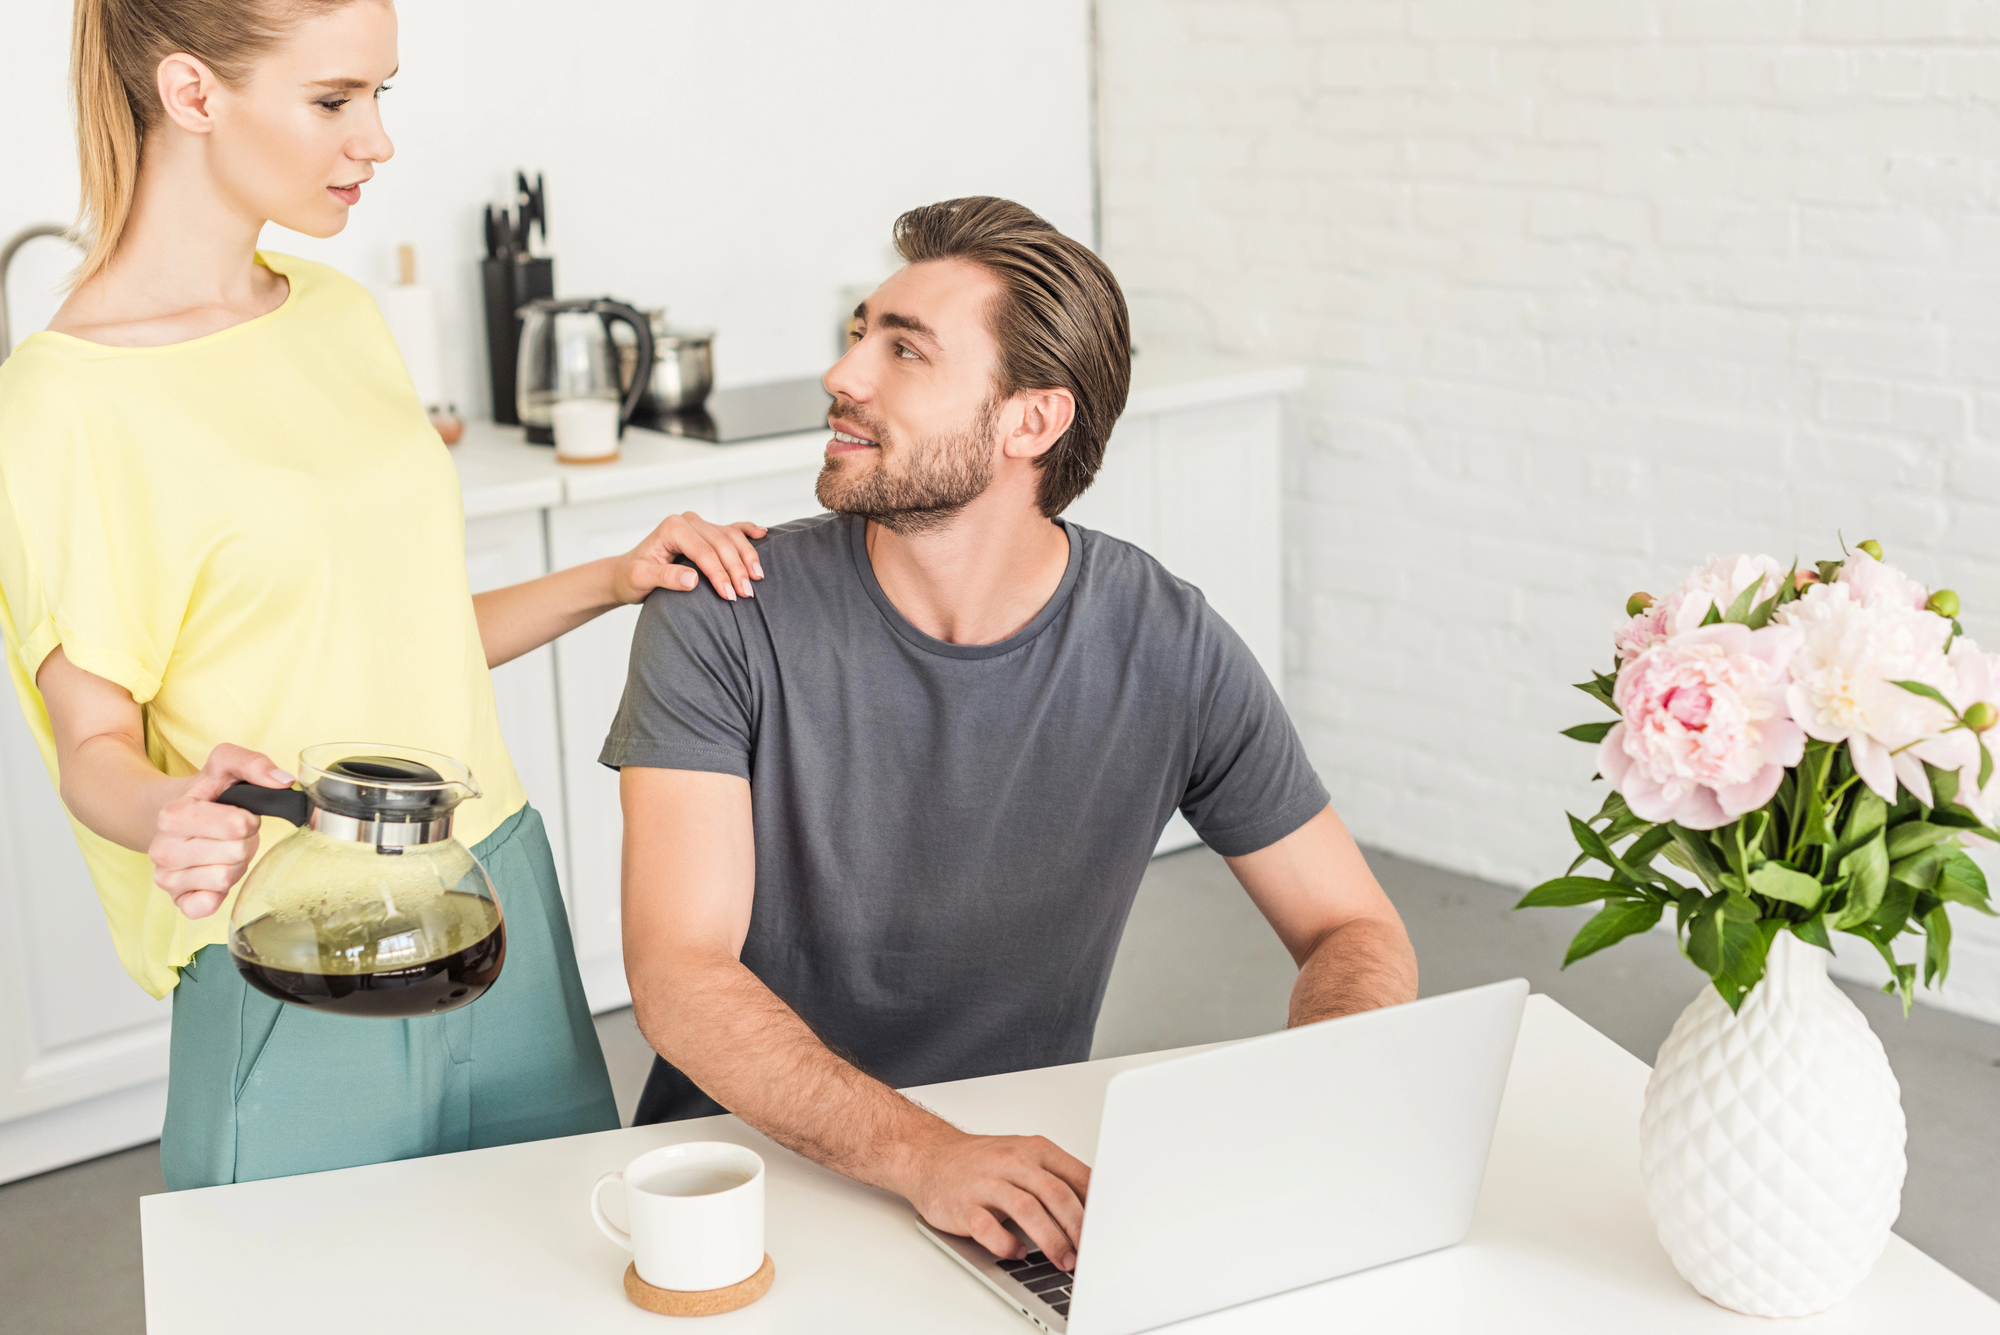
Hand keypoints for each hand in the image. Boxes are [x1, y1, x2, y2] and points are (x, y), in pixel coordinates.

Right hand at [150, 744, 293, 919]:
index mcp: (172, 815)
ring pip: (225, 879)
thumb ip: (253, 763)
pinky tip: (213, 876)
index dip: (247, 820)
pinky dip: (220, 894)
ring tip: (221, 851)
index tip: (236, 815)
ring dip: (234, 866)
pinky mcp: (177, 901)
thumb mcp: (225, 767)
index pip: (237, 826)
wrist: (174, 821)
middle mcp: (161, 849)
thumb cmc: (206, 796)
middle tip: (230, 836)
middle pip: (236, 853)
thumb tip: (283, 782)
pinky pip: (207, 907)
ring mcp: (166, 879)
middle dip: (243, 843)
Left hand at [613, 512, 767, 603]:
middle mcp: (687, 521)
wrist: (628, 573)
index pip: (704, 551)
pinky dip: (747, 532)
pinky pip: (731, 529)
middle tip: (747, 593)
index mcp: (672, 528)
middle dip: (737, 569)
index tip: (729, 595)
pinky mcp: (706, 532)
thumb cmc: (632, 577)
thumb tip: (693, 580)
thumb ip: (665, 577)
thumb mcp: (641, 579)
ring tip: (757, 578)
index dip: (719, 573)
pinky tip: (762, 534)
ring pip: (731, 537)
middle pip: (722, 544)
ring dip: (747, 557)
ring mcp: (699, 525)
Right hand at [898, 1130, 1090, 1271]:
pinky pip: (988, 1228)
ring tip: (1063, 1260)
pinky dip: (1006, 1244)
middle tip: (1087, 1253)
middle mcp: (1012, 1162)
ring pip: (1027, 1210)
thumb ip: (1056, 1178)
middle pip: (1055, 1194)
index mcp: (1034, 1150)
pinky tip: (1017, 1253)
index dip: (1095, 1206)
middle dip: (1077, 1228)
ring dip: (1050, 1240)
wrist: (929, 1155)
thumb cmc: (981, 1162)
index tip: (1106, 1230)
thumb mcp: (1024, 1156)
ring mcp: (986, 1183)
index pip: (1075, 1176)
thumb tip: (1093, 1211)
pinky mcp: (963, 1205)